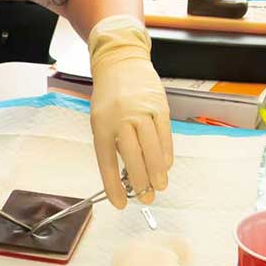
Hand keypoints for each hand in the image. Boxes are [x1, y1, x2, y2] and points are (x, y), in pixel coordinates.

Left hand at [89, 15, 172, 208]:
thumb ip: (111, 142)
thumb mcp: (100, 118)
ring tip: (159, 187)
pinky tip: (165, 166)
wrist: (121, 62)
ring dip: (156, 172)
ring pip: (151, 149)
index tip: (120, 203)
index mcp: (101, 124)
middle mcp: (121, 118)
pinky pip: (165, 136)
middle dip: (140, 182)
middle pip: (132, 157)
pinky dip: (166, 154)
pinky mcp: (159, 107)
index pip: (106, 161)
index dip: (113, 185)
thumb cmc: (109, 95)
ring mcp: (141, 112)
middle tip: (146, 198)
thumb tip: (126, 173)